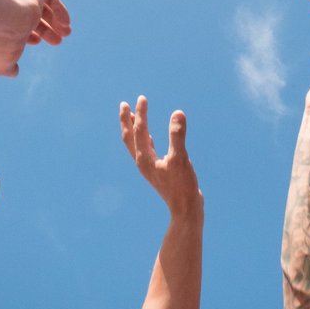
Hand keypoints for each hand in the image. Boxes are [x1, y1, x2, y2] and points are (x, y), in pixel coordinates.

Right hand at [0, 0, 70, 75]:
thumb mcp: (1, 61)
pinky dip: (59, 9)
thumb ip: (6, 68)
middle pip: (30, 15)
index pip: (16, 24)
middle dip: (46, 29)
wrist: (1, 19)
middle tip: (58, 40)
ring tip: (66, 33)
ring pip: (41, 6)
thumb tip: (13, 73)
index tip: (37, 42)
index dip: (29, 34)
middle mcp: (7, 4)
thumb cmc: (0, 41)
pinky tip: (66, 23)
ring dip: (55, 20)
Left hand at [120, 96, 201, 216]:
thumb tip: (177, 112)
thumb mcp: (180, 158)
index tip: (142, 98)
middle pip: (129, 138)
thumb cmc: (182, 186)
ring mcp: (149, 167)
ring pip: (136, 144)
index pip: (139, 131)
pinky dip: (146, 140)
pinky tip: (151, 137)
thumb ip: (177, 135)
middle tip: (124, 104)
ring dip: (134, 129)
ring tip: (134, 116)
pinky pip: (147, 151)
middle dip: (126, 121)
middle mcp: (143, 162)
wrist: (186, 210)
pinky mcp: (158, 171)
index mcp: (144, 159)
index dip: (140, 113)